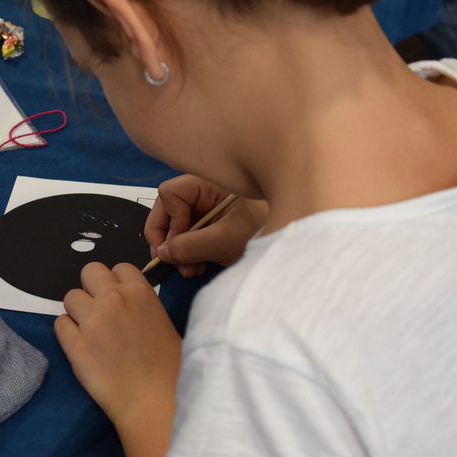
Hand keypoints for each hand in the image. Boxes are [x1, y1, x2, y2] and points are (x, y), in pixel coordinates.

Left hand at [54, 262, 181, 429]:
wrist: (156, 400)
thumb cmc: (170, 367)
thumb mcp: (163, 322)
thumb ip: (141, 305)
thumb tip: (125, 305)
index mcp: (140, 292)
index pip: (118, 267)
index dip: (116, 282)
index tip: (118, 298)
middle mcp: (113, 299)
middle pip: (89, 271)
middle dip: (92, 288)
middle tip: (99, 310)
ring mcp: (91, 321)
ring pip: (70, 297)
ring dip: (78, 311)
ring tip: (90, 331)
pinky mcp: (75, 345)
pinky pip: (59, 324)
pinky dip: (67, 333)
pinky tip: (81, 346)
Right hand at [145, 174, 268, 275]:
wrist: (294, 249)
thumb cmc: (267, 231)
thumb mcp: (225, 240)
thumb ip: (190, 246)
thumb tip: (162, 253)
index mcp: (210, 185)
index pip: (170, 194)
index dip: (169, 219)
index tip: (176, 242)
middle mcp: (207, 194)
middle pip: (169, 210)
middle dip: (168, 238)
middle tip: (170, 262)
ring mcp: (210, 211)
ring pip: (178, 227)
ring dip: (178, 251)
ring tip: (189, 270)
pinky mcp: (214, 227)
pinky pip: (190, 237)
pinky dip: (189, 253)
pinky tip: (198, 267)